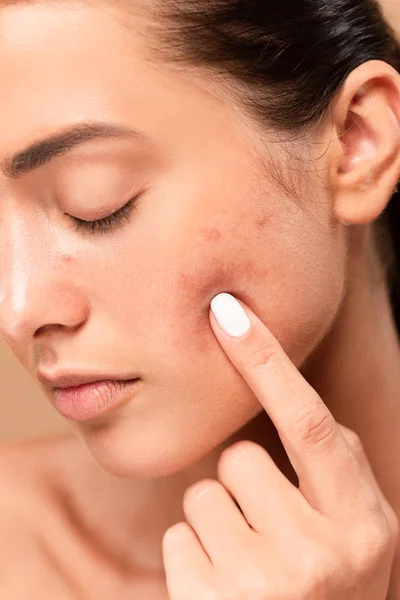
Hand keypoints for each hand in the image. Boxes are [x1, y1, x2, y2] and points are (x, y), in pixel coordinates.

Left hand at [162, 292, 398, 598]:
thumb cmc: (336, 595)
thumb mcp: (361, 537)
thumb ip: (337, 470)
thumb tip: (292, 396)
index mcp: (364, 525)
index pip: (311, 423)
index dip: (269, 362)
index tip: (229, 312)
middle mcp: (320, 554)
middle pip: (240, 460)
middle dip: (245, 486)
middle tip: (269, 534)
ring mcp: (263, 586)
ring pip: (204, 497)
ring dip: (219, 524)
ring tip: (252, 569)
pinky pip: (180, 537)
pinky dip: (195, 557)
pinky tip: (227, 594)